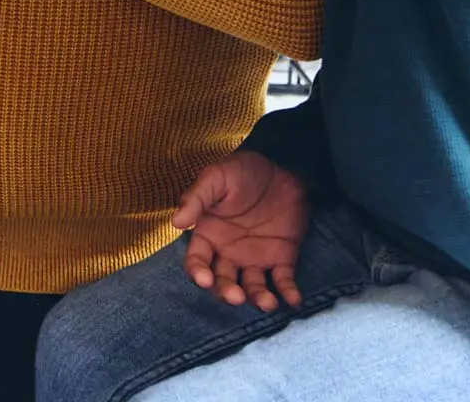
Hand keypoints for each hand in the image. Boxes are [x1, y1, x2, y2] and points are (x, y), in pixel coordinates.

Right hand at [171, 152, 309, 312]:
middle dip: (227, 292)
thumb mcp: (216, 178)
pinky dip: (288, 293)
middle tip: (235, 296)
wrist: (281, 167)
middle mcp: (229, 252)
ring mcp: (255, 258)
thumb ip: (197, 199)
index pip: (197, 261)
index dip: (198, 273)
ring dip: (257, 298)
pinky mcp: (282, 258)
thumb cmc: (242, 171)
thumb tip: (176, 222)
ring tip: (267, 302)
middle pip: (223, 281)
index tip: (204, 279)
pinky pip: (283, 281)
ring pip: (252, 287)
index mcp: (209, 235)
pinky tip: (293, 300)